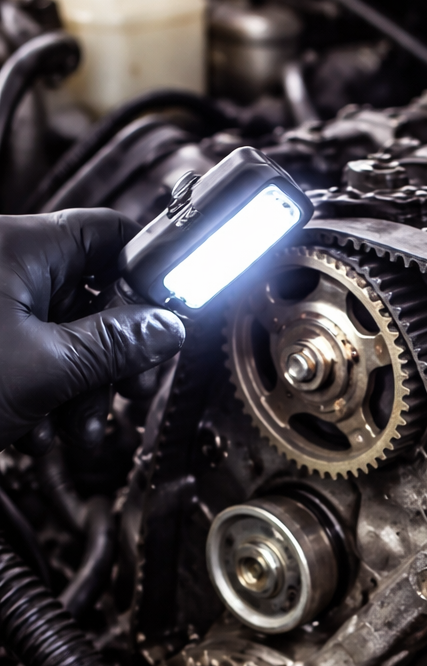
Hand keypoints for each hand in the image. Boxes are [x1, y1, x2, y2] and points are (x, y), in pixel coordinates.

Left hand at [0, 210, 184, 450]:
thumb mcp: (47, 369)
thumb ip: (117, 345)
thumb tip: (168, 327)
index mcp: (21, 248)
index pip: (110, 234)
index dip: (148, 275)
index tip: (171, 318)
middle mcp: (6, 266)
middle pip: (92, 294)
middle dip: (117, 354)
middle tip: (134, 391)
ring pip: (65, 334)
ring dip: (85, 389)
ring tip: (82, 430)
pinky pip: (34, 355)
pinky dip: (49, 395)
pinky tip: (43, 430)